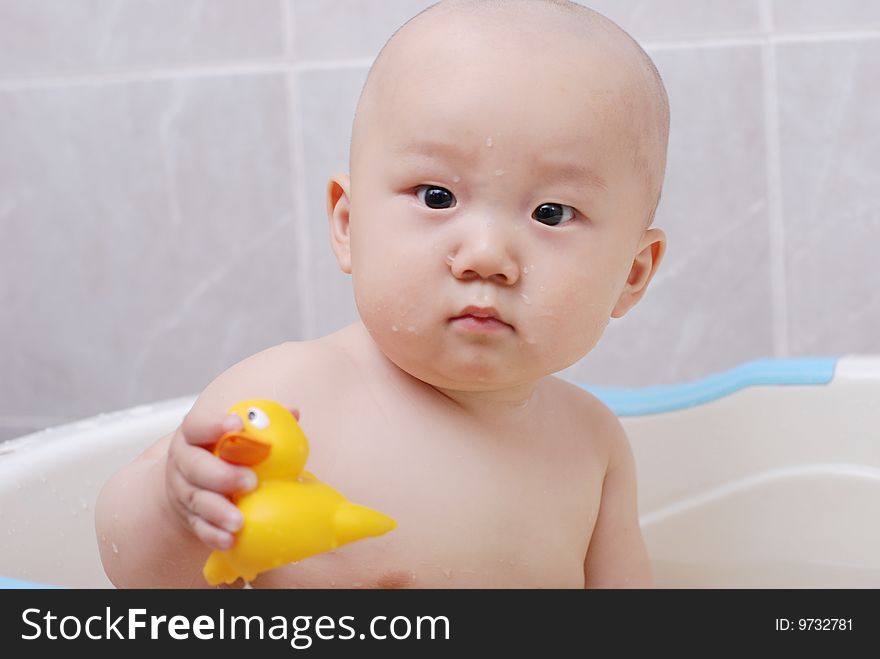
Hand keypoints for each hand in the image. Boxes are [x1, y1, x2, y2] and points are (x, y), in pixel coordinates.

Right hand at [164, 406, 300, 550]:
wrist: (188, 484)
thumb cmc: (218, 454)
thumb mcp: (229, 434)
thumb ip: (259, 423)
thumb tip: (293, 413)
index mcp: (194, 436)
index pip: (198, 425)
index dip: (214, 424)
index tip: (237, 425)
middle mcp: (184, 462)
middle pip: (195, 466)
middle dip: (222, 475)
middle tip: (250, 481)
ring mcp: (184, 491)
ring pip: (197, 500)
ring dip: (218, 511)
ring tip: (239, 520)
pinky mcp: (189, 517)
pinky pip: (199, 527)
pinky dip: (213, 534)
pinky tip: (229, 539)